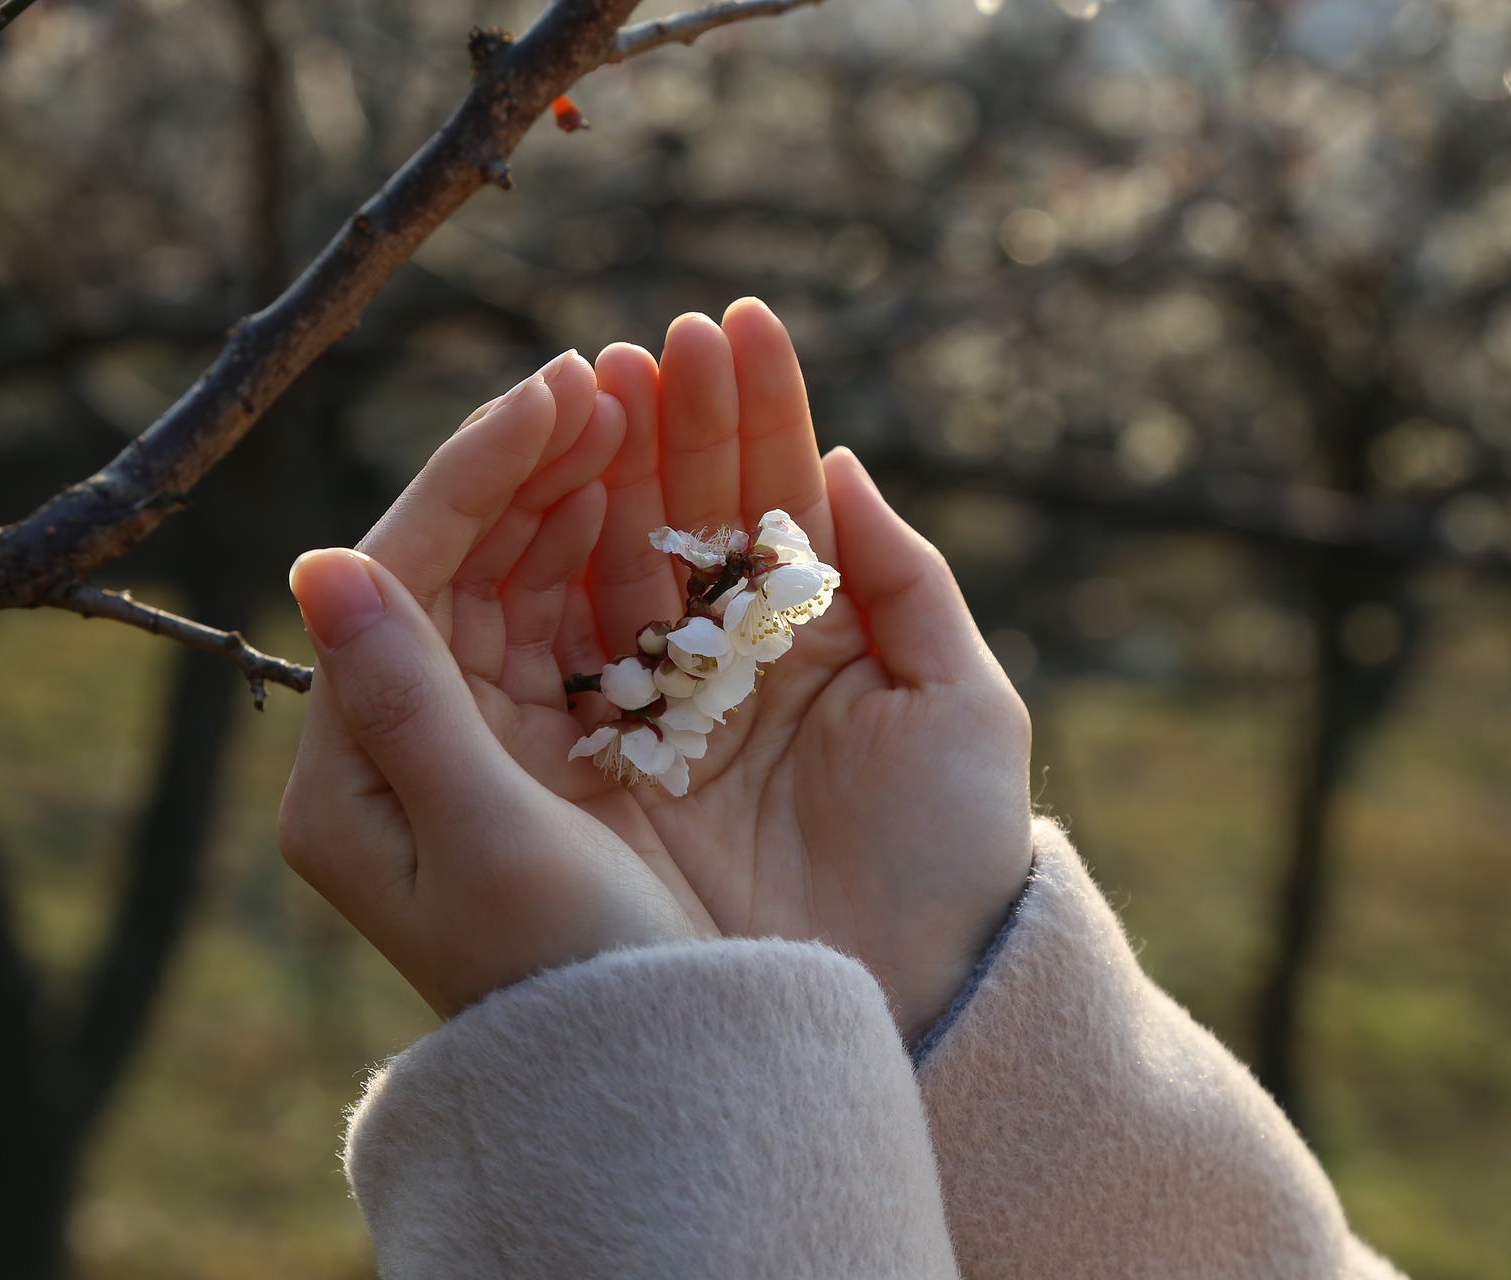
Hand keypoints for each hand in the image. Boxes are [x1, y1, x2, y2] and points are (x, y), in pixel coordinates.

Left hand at [278, 354, 709, 1019]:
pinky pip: (546, 630)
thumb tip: (319, 562)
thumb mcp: (489, 844)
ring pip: (497, 587)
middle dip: (516, 470)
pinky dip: (583, 561)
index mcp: (346, 779)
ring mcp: (456, 748)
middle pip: (441, 569)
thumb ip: (406, 702)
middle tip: (598, 379)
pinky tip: (621, 496)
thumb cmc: (571, 978)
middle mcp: (385, 753)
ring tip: (617, 413)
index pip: (394, 580)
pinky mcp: (523, 757)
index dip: (471, 476)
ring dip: (551, 498)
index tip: (554, 392)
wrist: (642, 1072)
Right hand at [567, 300, 1035, 1038]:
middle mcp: (729, 668)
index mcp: (816, 641)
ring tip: (599, 382)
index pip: (775, 500)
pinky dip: (550, 570)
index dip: (756, 412)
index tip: (733, 324)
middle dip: (670, 423)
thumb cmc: (954, 860)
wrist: (908, 1005)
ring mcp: (658, 715)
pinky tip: (554, 487)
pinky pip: (562, 652)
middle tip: (651, 342)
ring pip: (616, 569)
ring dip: (604, 473)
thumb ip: (906, 580)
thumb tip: (841, 465)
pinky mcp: (597, 770)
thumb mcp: (961, 707)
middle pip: (684, 518)